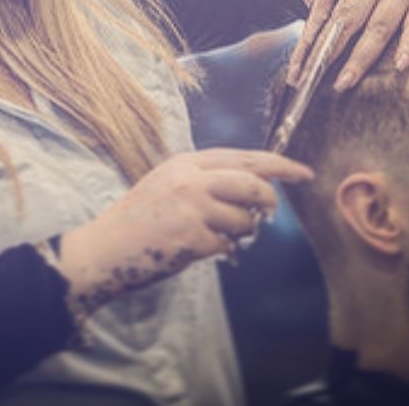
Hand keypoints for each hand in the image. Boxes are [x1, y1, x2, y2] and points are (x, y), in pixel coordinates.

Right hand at [54, 149, 312, 316]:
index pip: (244, 157)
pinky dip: (220, 251)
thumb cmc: (138, 219)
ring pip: (245, 219)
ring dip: (239, 233)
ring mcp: (192, 207)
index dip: (279, 165)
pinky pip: (227, 245)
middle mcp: (191, 179)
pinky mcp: (193, 236)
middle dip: (268, 201)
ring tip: (213, 236)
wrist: (105, 248)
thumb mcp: (168, 184)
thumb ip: (205, 180)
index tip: (303, 173)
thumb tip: (254, 189)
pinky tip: (195, 249)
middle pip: (253, 184)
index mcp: (186, 162)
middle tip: (268, 214)